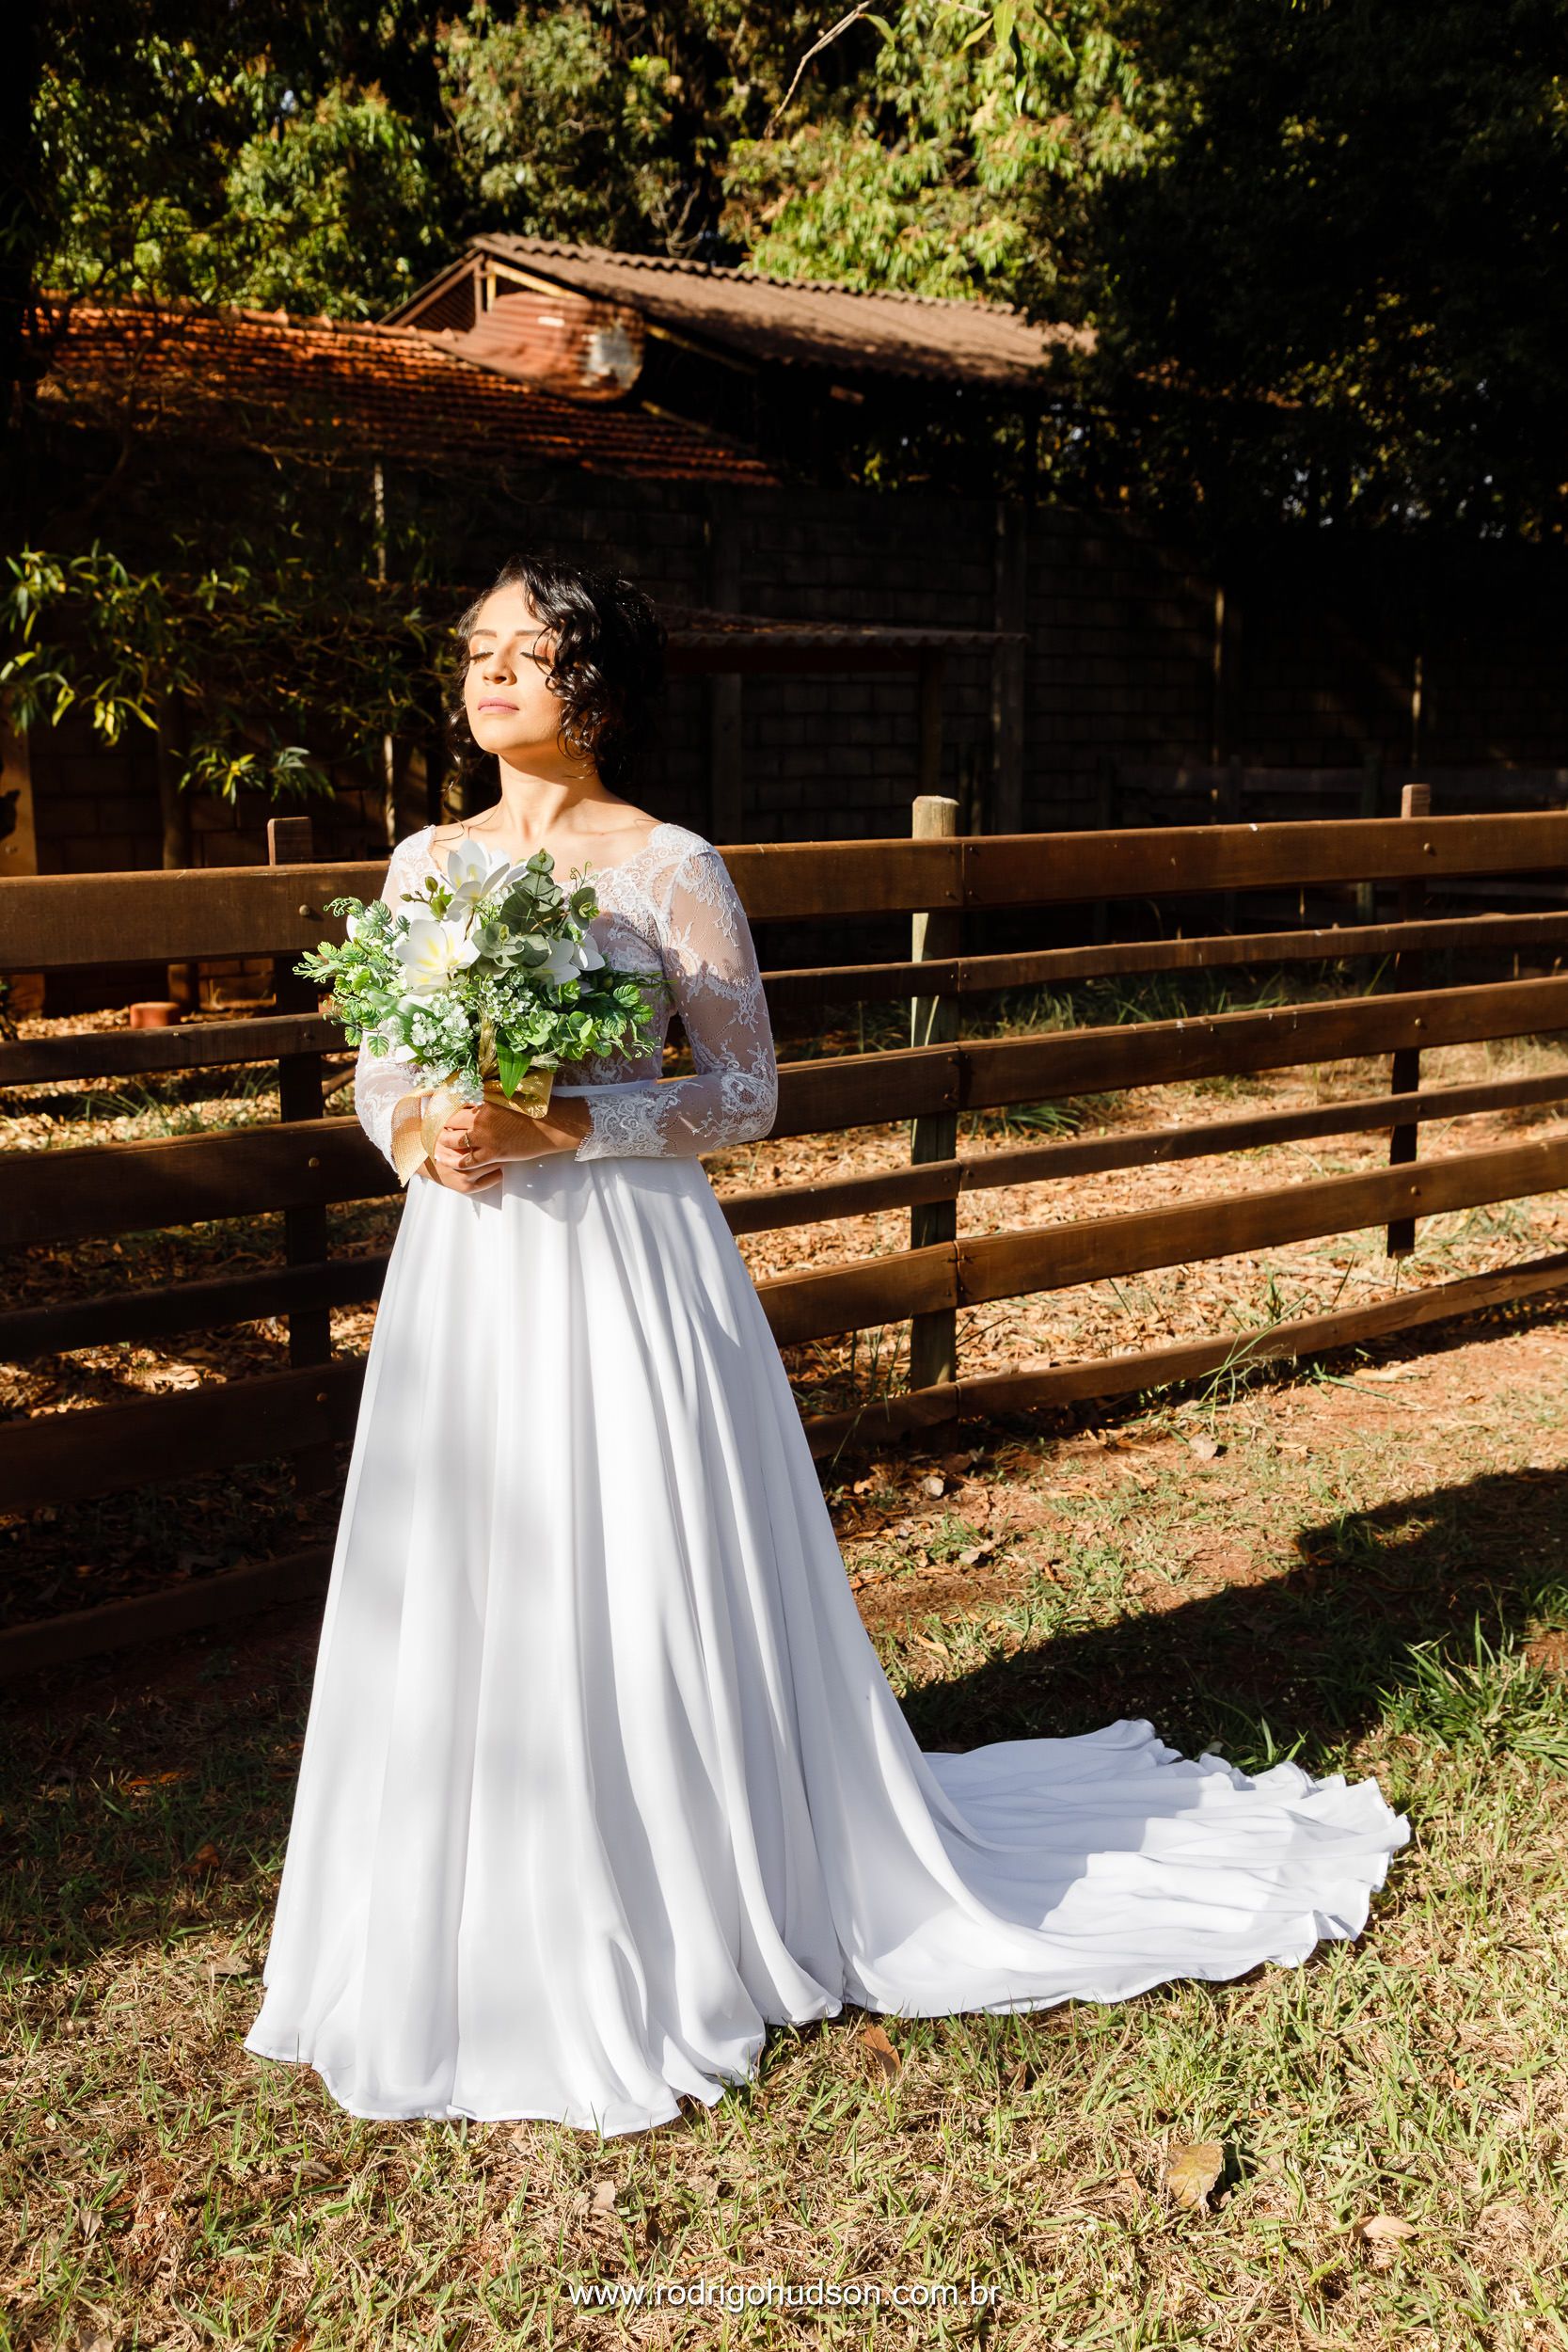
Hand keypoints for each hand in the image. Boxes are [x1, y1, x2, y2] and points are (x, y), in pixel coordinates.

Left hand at [433, 1094, 591, 1184]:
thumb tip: (473, 1092)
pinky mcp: (492, 1153)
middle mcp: (480, 1117)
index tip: (430, 1105)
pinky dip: (453, 1161)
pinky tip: (446, 1159)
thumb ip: (488, 1094)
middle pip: (448, 1120)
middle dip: (436, 1124)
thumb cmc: (534, 1108)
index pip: (453, 1101)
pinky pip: (467, 1161)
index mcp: (484, 1100)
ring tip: (434, 1142)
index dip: (439, 1104)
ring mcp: (485, 1136)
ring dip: (441, 1141)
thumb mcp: (508, 1095)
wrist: (552, 1126)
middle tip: (428, 1126)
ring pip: (453, 1140)